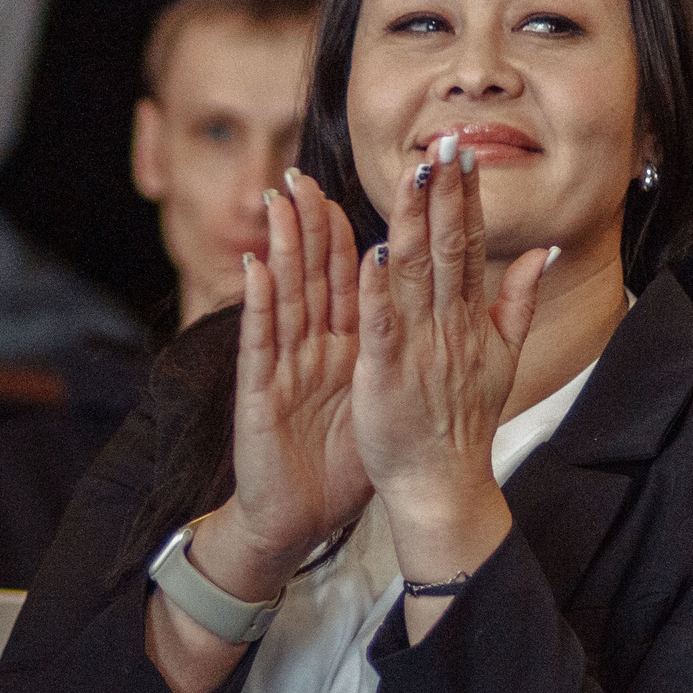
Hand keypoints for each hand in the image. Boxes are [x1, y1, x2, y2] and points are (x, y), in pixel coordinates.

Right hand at [210, 170, 368, 600]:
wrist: (298, 518)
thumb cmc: (341, 463)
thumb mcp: (383, 401)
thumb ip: (402, 353)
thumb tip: (438, 319)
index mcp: (347, 347)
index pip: (351, 279)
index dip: (355, 235)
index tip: (357, 195)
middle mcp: (311, 347)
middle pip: (313, 275)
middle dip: (310, 224)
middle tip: (306, 174)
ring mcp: (283, 366)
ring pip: (282, 295)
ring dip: (281, 247)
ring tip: (280, 200)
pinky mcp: (259, 392)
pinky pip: (259, 343)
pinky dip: (257, 305)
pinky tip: (254, 267)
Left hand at [353, 135, 549, 583]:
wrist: (443, 483)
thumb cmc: (464, 420)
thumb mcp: (504, 358)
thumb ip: (519, 301)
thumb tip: (545, 251)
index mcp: (471, 319)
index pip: (470, 247)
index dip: (466, 200)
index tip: (464, 155)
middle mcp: (449, 327)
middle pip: (447, 250)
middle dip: (444, 195)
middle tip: (443, 144)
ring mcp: (418, 349)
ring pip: (415, 275)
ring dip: (413, 222)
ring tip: (412, 175)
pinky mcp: (385, 375)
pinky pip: (381, 326)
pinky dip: (378, 291)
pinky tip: (373, 252)